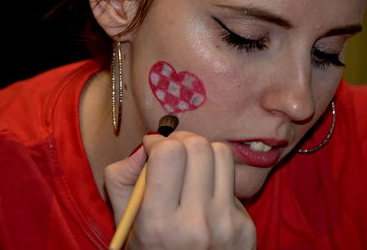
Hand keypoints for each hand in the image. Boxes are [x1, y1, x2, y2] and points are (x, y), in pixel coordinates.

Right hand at [105, 131, 255, 249]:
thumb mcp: (124, 222)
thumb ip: (121, 179)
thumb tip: (145, 146)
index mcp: (159, 223)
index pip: (170, 154)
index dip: (158, 142)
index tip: (152, 148)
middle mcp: (197, 224)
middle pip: (198, 147)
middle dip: (181, 140)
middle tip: (172, 150)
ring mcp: (226, 225)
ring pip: (221, 153)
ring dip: (202, 151)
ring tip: (190, 165)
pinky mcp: (246, 226)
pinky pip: (232, 179)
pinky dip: (215, 177)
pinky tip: (205, 193)